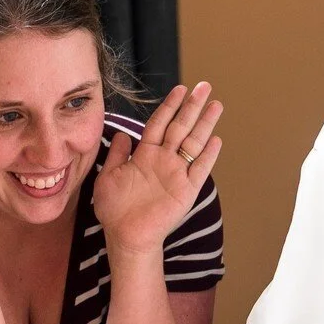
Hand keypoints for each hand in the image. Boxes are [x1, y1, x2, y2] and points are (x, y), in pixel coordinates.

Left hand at [93, 82, 222, 254]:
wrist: (125, 237)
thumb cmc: (114, 210)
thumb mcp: (108, 177)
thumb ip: (116, 154)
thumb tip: (121, 133)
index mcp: (145, 155)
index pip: (160, 123)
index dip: (170, 106)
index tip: (180, 89)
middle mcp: (163, 161)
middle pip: (181, 127)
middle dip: (192, 107)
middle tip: (204, 86)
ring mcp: (176, 175)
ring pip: (194, 144)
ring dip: (205, 124)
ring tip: (216, 105)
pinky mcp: (186, 191)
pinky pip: (199, 170)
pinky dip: (208, 156)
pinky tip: (216, 140)